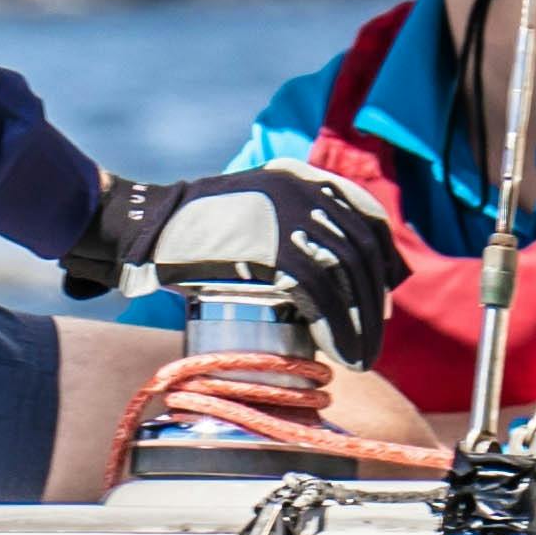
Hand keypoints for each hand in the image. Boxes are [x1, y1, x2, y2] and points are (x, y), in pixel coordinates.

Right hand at [73, 165, 403, 367]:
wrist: (149, 227)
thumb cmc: (198, 228)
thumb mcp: (254, 206)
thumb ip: (290, 219)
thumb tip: (339, 264)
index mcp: (300, 178)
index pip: (365, 215)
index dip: (384, 258)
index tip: (385, 293)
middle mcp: (300, 191)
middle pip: (359, 249)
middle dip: (374, 299)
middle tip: (373, 336)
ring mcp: (286, 218)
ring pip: (344, 274)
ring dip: (360, 322)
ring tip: (360, 356)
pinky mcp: (270, 249)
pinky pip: (318, 293)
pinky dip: (336, 326)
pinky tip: (339, 349)